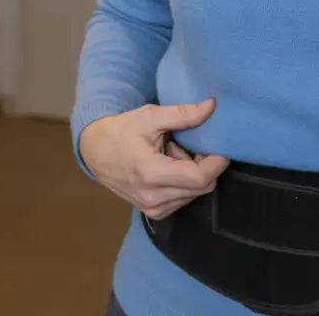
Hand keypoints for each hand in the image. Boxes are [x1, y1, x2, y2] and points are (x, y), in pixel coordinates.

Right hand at [78, 98, 229, 219]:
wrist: (96, 152)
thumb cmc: (123, 130)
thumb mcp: (151, 116)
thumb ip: (183, 114)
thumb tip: (212, 106)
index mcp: (151, 173)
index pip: (199, 178)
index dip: (217, 162)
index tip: (223, 145)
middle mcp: (153, 198)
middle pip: (201, 187)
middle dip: (206, 165)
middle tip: (193, 143)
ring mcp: (153, 209)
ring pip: (195, 193)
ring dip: (195, 173)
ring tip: (176, 153)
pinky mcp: (154, 213)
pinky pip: (184, 199)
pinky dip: (185, 182)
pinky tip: (171, 166)